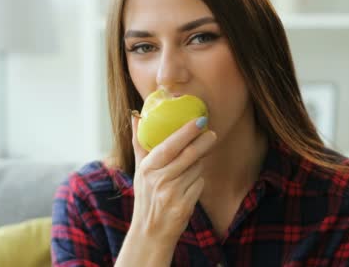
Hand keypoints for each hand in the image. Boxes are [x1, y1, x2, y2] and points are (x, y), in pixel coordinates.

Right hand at [129, 113, 216, 245]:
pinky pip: (199, 185)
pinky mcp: (184, 206)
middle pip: (188, 155)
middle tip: (212, 133)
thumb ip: (140, 143)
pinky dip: (198, 181)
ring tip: (192, 166)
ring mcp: (171, 194)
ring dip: (199, 164)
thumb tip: (136, 116)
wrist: (150, 232)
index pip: (169, 145)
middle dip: (203, 142)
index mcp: (147, 168)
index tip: (200, 120)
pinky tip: (189, 185)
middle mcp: (158, 179)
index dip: (186, 132)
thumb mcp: (139, 170)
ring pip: (196, 169)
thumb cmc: (146, 196)